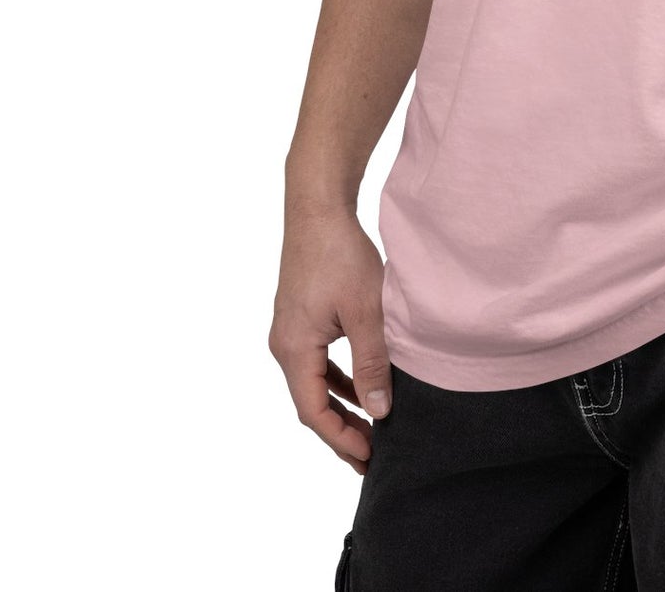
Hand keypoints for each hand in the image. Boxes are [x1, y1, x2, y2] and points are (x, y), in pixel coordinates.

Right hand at [269, 204, 392, 472]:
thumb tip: (380, 410)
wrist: (318, 208)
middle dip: (341, 431)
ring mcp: (290, 331)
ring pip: (314, 383)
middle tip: (372, 457)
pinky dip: (338, 380)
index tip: (369, 457)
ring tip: (370, 430)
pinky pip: (317, 362)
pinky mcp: (300, 318)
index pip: (313, 411)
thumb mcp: (365, 311)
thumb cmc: (340, 254)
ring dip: (340, 407)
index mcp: (294, 349)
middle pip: (310, 403)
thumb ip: (371, 362)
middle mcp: (284, 345)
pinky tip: (361, 387)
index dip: (341, 438)